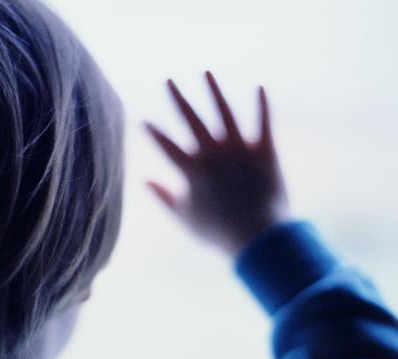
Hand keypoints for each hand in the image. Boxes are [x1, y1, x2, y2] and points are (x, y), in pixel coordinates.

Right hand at [145, 71, 289, 256]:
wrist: (258, 237)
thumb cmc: (217, 232)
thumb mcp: (183, 218)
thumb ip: (162, 197)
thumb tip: (143, 180)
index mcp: (192, 170)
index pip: (166, 145)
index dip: (153, 132)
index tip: (142, 119)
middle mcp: (214, 154)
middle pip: (191, 120)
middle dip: (178, 98)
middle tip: (168, 81)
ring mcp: (240, 150)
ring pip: (224, 113)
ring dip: (214, 91)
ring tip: (206, 73)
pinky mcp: (265, 152)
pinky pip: (264, 123)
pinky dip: (262, 105)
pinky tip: (260, 87)